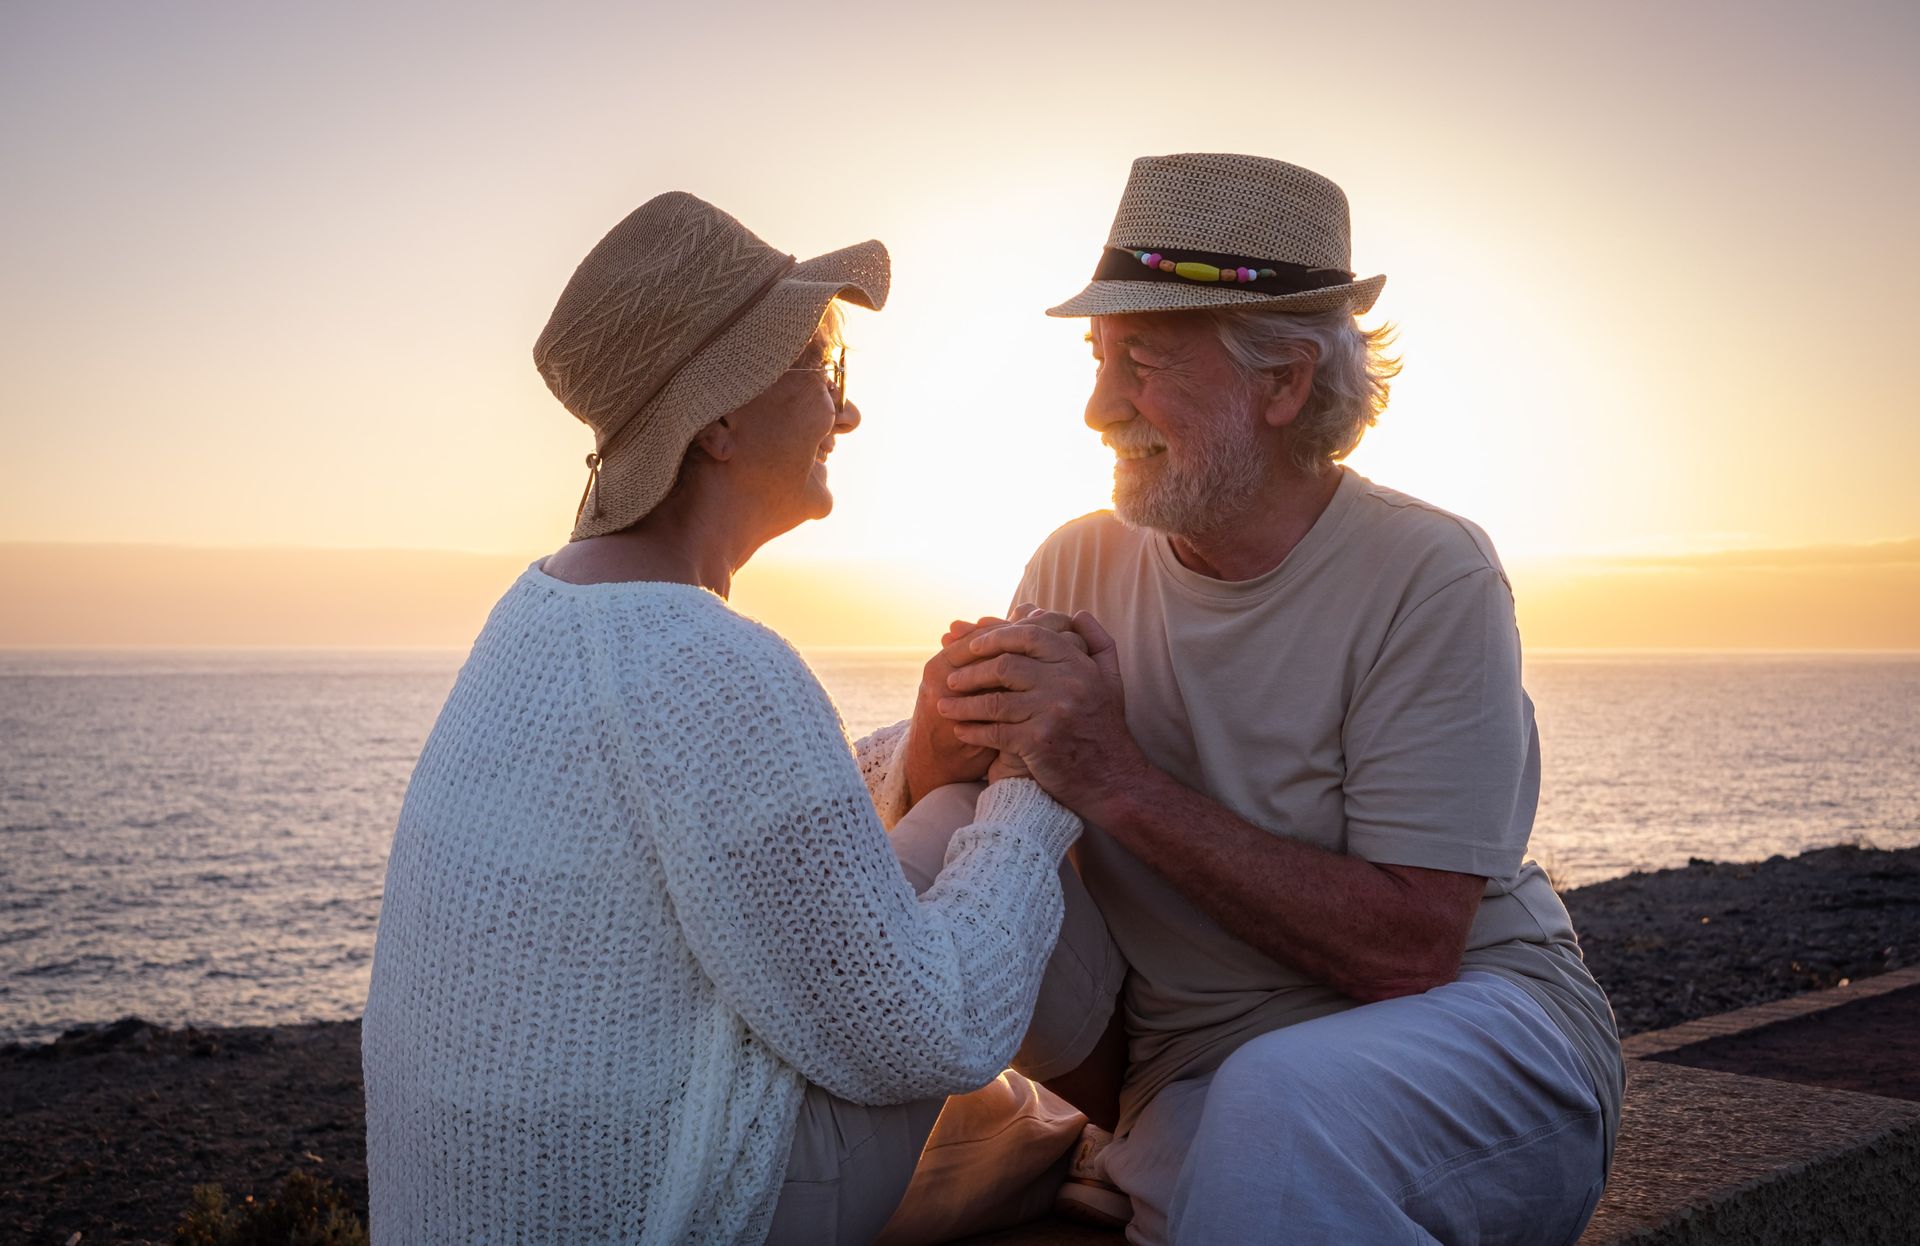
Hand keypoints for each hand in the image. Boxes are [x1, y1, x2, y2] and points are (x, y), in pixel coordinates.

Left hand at [936, 611, 1150, 817]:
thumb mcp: (1111, 679)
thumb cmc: (1106, 726)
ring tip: (943, 705)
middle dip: (971, 671)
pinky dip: (973, 731)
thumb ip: (1097, 642)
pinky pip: (995, 732)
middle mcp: (1066, 683)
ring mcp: (1052, 712)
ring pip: (994, 700)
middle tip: (950, 678)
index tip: (972, 645)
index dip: (996, 636)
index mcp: (1079, 663)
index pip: (1029, 635)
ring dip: (963, 704)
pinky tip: (960, 731)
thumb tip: (1078, 614)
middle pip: (1005, 666)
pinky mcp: (1039, 741)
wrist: (1113, 779)